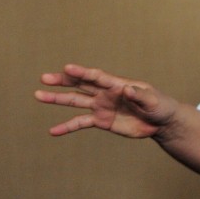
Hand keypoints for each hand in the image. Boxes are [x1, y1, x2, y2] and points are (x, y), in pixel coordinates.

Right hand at [35, 64, 176, 138]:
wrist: (160, 123)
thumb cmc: (160, 106)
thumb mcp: (153, 100)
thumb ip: (140, 95)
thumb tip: (127, 89)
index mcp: (118, 84)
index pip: (97, 76)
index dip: (82, 72)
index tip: (67, 68)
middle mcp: (106, 93)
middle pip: (81, 85)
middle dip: (63, 81)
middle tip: (44, 78)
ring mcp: (101, 106)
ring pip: (75, 101)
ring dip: (57, 99)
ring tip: (38, 96)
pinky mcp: (101, 120)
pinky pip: (80, 123)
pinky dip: (66, 127)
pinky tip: (53, 131)